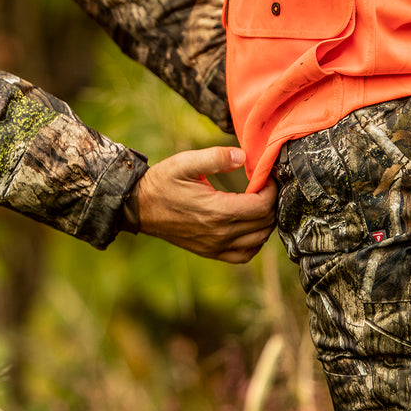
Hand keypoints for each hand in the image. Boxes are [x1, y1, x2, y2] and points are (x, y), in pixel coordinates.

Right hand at [132, 146, 275, 262]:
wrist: (139, 207)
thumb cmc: (163, 182)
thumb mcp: (186, 162)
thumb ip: (216, 157)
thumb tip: (242, 156)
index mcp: (217, 211)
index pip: (262, 206)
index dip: (271, 189)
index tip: (267, 177)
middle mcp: (220, 233)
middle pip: (264, 224)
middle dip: (271, 203)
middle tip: (265, 186)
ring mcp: (215, 246)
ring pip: (258, 241)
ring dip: (265, 222)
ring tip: (258, 203)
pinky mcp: (210, 252)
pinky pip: (244, 254)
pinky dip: (254, 242)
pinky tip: (250, 226)